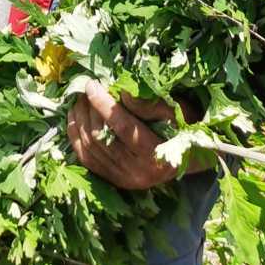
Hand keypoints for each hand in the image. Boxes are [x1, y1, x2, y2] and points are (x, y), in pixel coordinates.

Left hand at [66, 80, 210, 190]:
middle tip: (85, 88)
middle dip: (89, 109)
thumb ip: (150, 103)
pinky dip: (75, 137)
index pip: (122, 127)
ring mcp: (124, 179)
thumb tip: (121, 92)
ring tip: (79, 99)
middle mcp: (138, 173)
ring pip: (90, 148)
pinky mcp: (114, 180)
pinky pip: (86, 159)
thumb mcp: (177, 110)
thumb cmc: (185, 127)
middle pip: (101, 138)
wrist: (190, 157)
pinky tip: (74, 118)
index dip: (104, 104)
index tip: (92, 84)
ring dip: (79, 120)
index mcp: (157, 155)